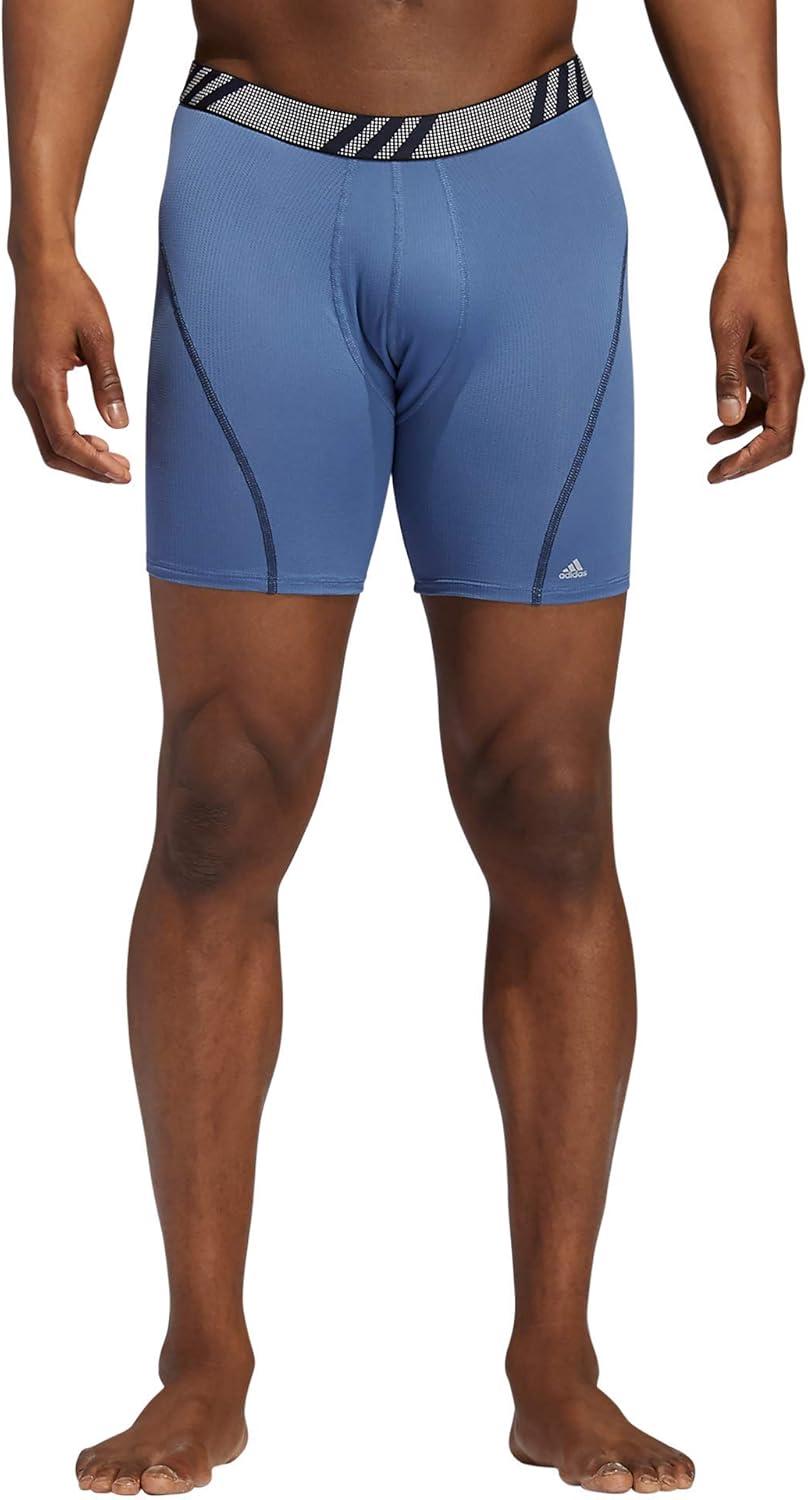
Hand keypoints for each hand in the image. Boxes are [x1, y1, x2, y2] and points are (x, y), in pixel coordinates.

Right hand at [12, 250, 130, 482]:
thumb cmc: (70, 293)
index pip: (65, 441)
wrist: (41, 266)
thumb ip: (108, 384)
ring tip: (115, 458)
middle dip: (88, 468)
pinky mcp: (29, 380)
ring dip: (80, 455)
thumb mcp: (100, 338)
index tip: (123, 474)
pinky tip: (97, 438)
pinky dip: (70, 438)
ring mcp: (24, 385)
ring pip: (48, 439)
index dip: (95, 465)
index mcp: (43, 380)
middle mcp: (26, 388)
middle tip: (123, 472)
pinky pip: (46, 422)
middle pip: (52, 450)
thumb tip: (118, 424)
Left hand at [707, 240, 802, 482]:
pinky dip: (739, 426)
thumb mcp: (727, 333)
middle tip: (715, 476)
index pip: (777, 434)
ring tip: (715, 467)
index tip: (721, 471)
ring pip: (769, 427)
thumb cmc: (744, 287)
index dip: (751, 459)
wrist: (755, 255)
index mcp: (787, 373)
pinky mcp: (768, 370)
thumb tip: (726, 421)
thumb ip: (728, 378)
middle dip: (750, 462)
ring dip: (744, 449)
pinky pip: (759, 409)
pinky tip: (715, 435)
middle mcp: (789, 379)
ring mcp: (780, 375)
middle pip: (778, 438)